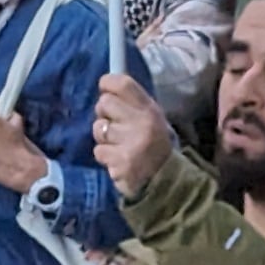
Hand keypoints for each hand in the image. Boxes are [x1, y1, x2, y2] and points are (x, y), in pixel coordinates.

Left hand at [89, 72, 171, 198]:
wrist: (166, 181)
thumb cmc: (154, 146)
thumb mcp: (151, 119)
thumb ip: (131, 104)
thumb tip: (105, 90)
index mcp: (150, 109)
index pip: (123, 83)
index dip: (108, 83)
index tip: (104, 89)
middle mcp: (141, 123)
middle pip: (104, 103)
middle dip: (103, 114)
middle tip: (114, 125)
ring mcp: (130, 143)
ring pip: (98, 128)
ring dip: (104, 137)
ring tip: (118, 145)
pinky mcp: (120, 162)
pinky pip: (99, 151)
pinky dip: (105, 156)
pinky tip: (118, 160)